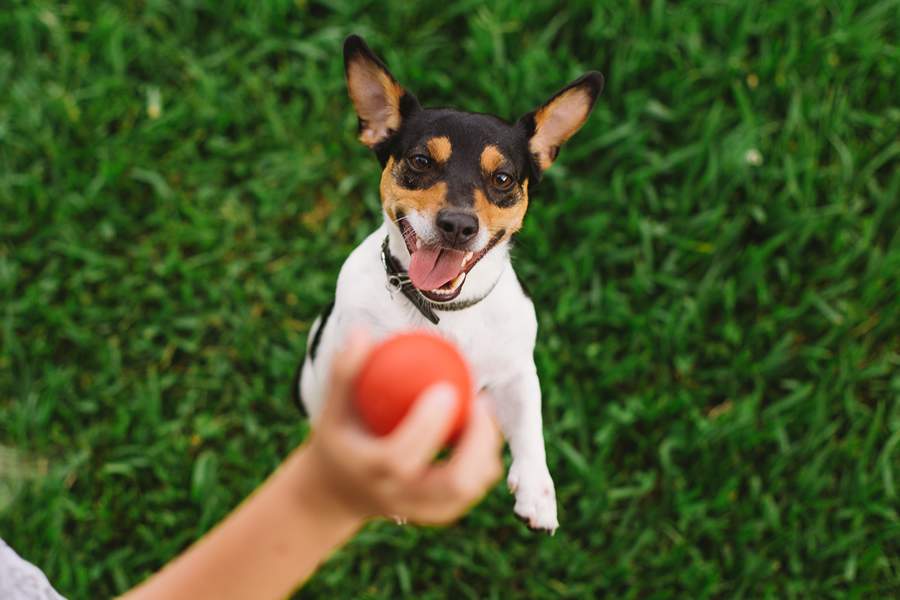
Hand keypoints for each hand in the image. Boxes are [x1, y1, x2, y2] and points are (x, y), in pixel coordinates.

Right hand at [301, 330, 502, 524]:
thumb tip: (361, 331)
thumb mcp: (333, 408)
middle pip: (453, 482)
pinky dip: (483, 458)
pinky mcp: (440, 513)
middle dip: (477, 443)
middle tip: (482, 401)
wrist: (337, 493)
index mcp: (373, 472)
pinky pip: (473, 487)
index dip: (429, 425)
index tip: (448, 388)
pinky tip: (480, 425)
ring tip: (483, 407)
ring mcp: (423, 510)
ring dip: (485, 448)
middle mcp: (401, 497)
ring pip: (469, 488)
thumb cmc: (339, 438)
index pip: (401, 456)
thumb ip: (346, 372)